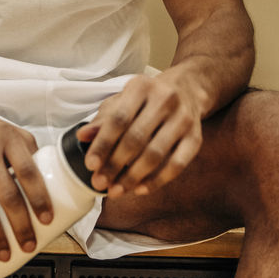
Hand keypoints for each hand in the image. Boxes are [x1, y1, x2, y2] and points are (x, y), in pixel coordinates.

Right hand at [0, 102, 53, 263]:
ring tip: (5, 253)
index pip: (29, 172)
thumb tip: (50, 177)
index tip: (47, 220)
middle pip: (8, 197)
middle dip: (21, 227)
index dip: (40, 199)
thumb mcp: (8, 130)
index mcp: (7, 139)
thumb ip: (28, 150)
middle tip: (29, 245)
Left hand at [77, 70, 204, 198]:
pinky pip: (177, 165)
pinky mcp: (196, 138)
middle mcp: (165, 99)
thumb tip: (82, 136)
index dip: (103, 144)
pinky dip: (157, 180)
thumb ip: (103, 119)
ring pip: (156, 154)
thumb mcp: (123, 100)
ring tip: (115, 191)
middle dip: (115, 164)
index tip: (90, 165)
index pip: (119, 119)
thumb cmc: (147, 99)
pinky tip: (140, 189)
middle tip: (99, 183)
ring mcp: (183, 119)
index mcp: (141, 86)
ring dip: (133, 177)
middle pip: (136, 138)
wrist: (188, 89)